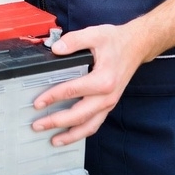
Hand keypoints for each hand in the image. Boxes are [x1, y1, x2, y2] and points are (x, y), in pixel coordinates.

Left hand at [31, 22, 146, 145]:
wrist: (137, 46)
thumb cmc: (116, 41)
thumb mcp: (95, 34)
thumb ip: (74, 41)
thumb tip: (56, 49)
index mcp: (103, 79)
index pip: (72, 91)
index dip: (52, 97)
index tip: (37, 103)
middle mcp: (107, 96)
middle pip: (79, 115)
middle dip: (57, 122)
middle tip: (38, 125)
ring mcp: (109, 102)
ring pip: (89, 126)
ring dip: (70, 135)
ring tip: (53, 140)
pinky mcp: (109, 104)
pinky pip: (95, 123)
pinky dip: (82, 132)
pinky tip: (69, 135)